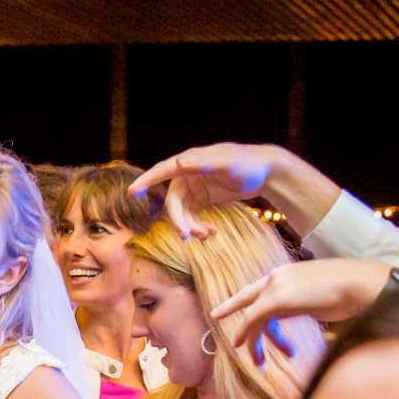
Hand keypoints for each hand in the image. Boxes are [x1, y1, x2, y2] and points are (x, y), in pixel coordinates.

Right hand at [127, 143, 287, 240]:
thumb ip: (202, 162)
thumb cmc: (247, 163)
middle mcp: (188, 175)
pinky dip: (200, 227)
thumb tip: (178, 162)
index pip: (162, 171)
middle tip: (187, 237)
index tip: (132, 192)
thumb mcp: (226, 161)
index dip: (146, 181)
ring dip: (192, 227)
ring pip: (184, 213)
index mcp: (189, 162)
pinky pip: (194, 217)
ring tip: (207, 236)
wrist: (267, 171)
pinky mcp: (204, 200)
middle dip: (179, 221)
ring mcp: (196, 189)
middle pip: (174, 202)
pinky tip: (211, 233)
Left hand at [212, 258, 390, 356]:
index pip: (262, 287)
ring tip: (253, 357)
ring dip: (252, 338)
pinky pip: (253, 318)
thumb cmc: (354, 292)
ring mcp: (277, 284)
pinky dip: (247, 333)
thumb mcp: (322, 297)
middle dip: (236, 311)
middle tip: (224, 325)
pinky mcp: (277, 298)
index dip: (246, 300)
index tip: (233, 310)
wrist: (363, 285)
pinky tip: (244, 347)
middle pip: (250, 298)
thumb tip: (292, 315)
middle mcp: (279, 275)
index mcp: (290, 271)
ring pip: (251, 313)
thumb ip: (302, 303)